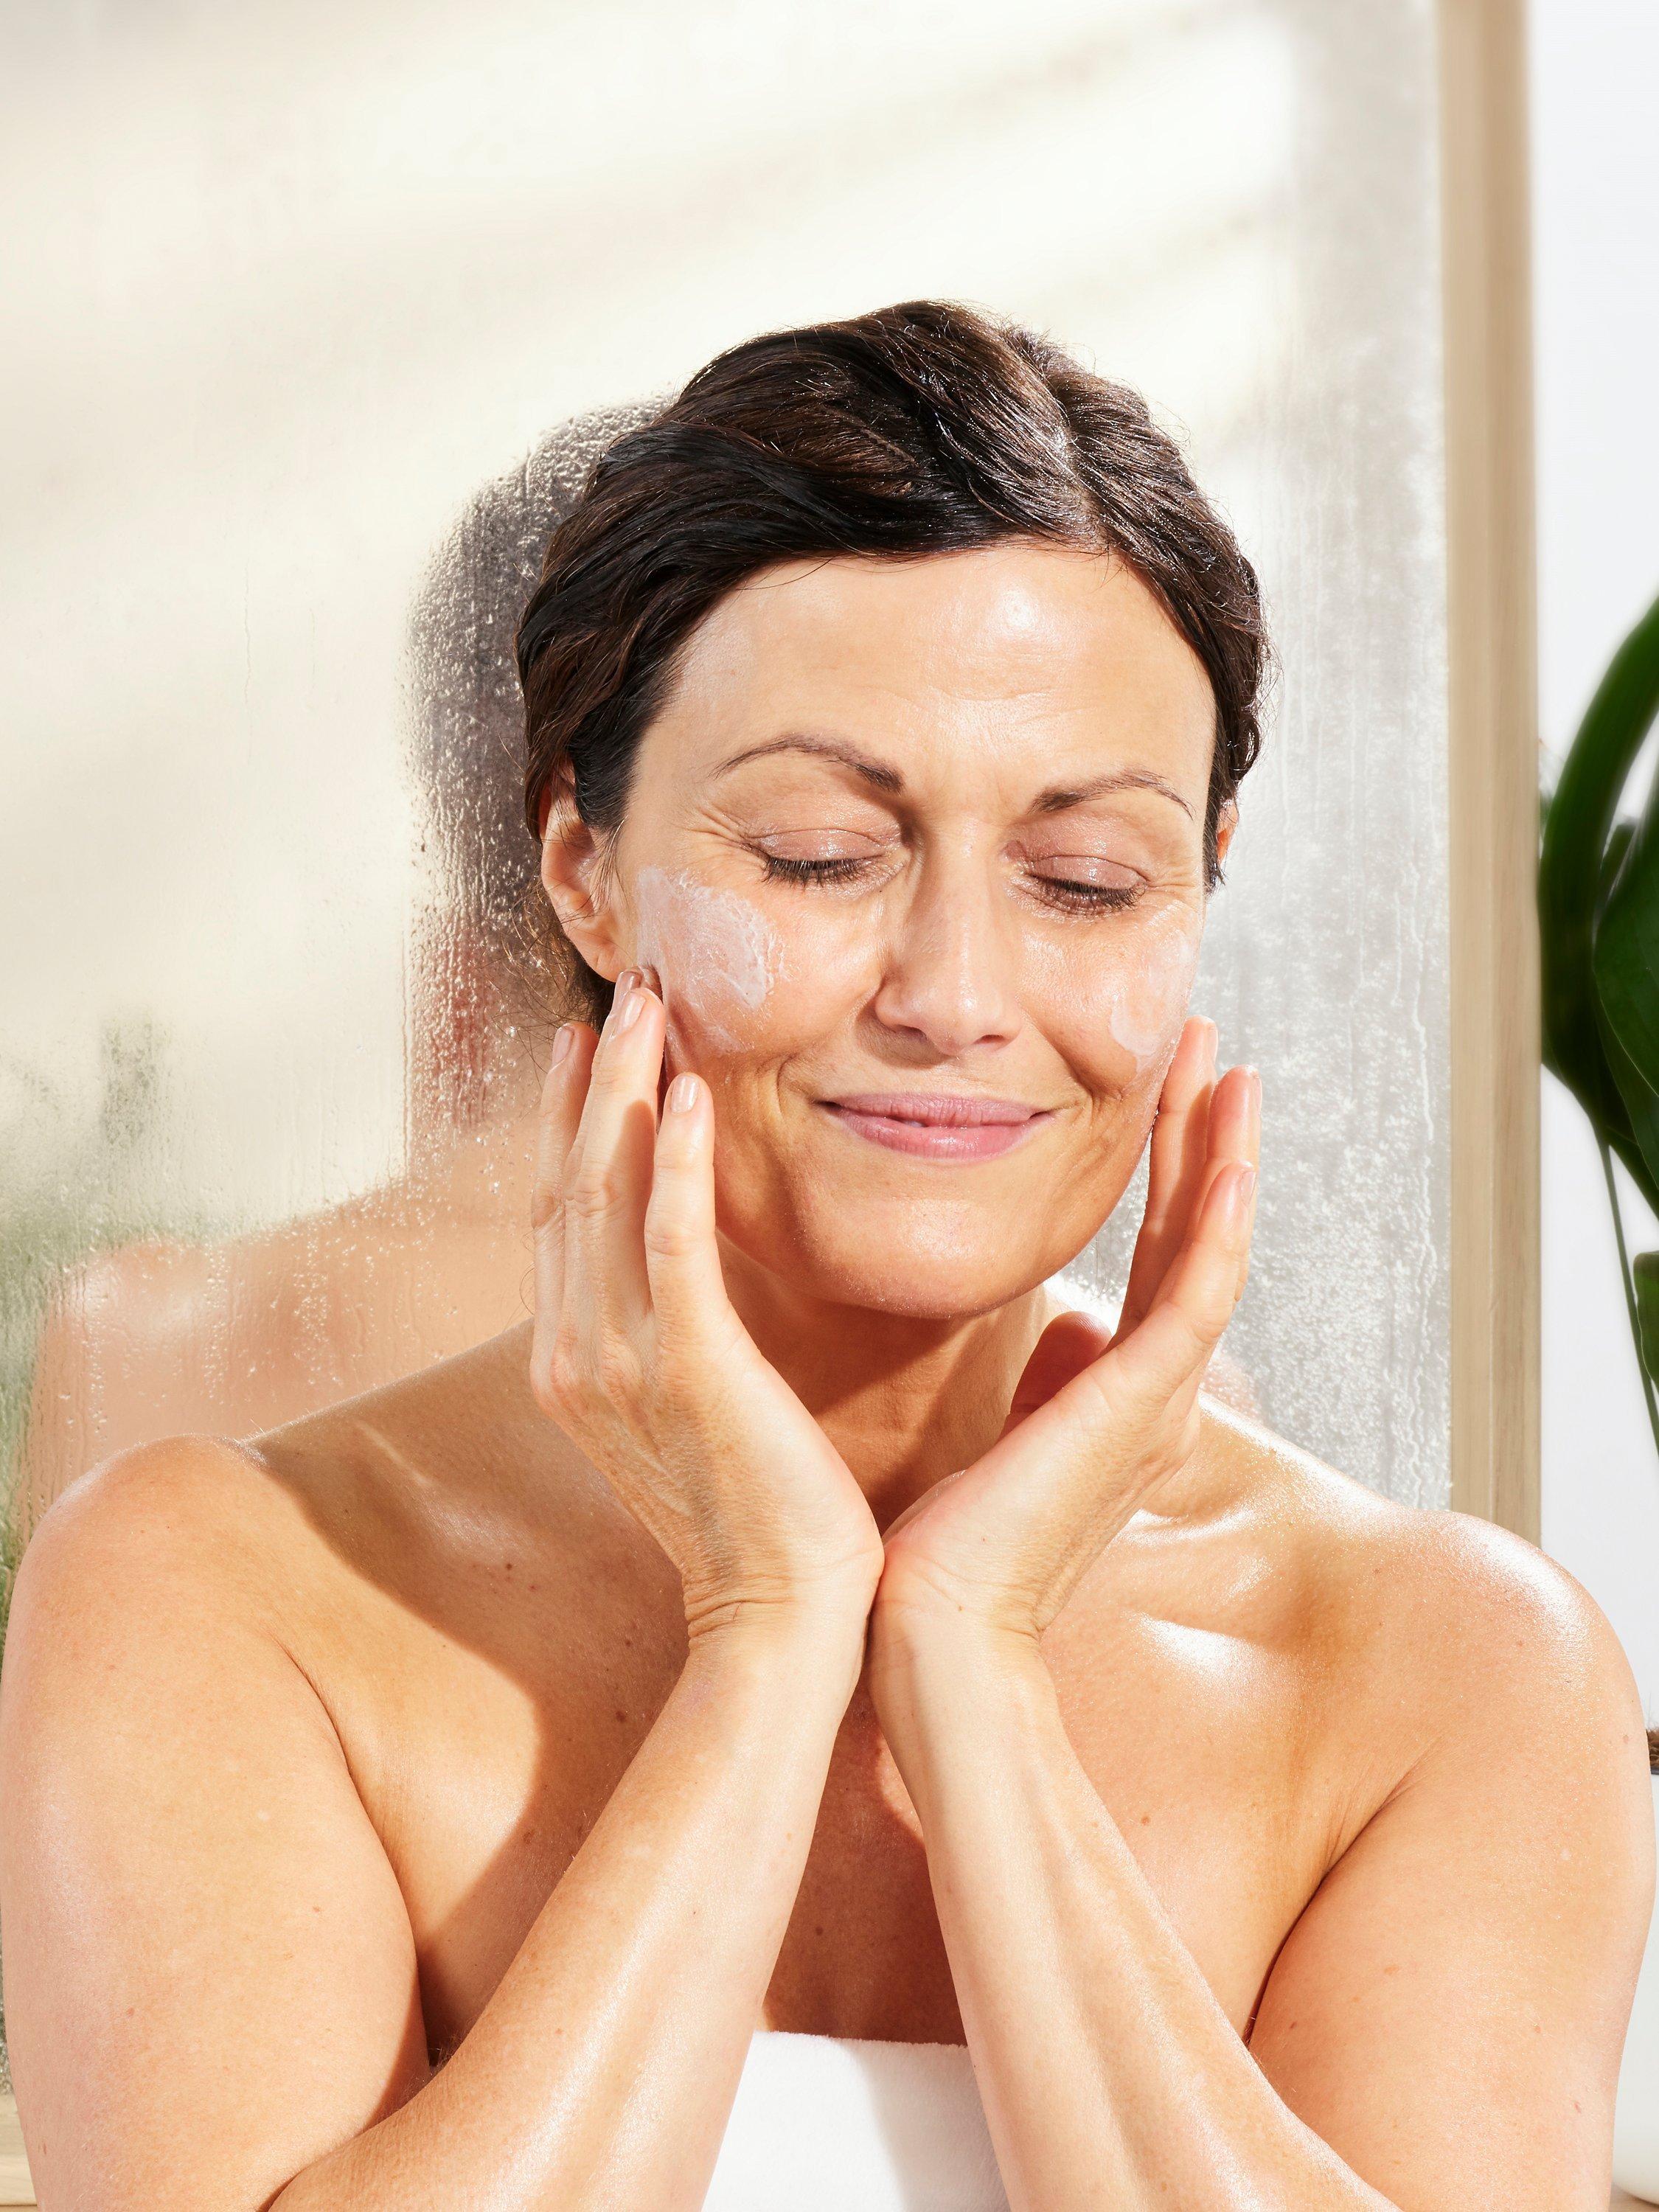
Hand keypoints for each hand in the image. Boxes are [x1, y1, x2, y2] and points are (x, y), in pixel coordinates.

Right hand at [529, 969, 884, 1640]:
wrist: (779, 1617)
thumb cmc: (755, 1513)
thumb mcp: (686, 1412)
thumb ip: (667, 1335)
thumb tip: (683, 1274)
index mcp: (571, 1363)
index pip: (558, 1215)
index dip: (568, 1121)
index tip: (589, 1044)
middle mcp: (573, 1355)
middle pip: (567, 1185)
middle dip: (591, 1081)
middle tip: (620, 990)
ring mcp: (620, 1363)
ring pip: (607, 1196)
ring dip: (628, 1092)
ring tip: (650, 1008)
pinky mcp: (689, 1370)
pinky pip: (673, 1245)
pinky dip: (678, 1163)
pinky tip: (695, 1094)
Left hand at [875, 1018, 1259, 1641]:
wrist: (936, 1623)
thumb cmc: (953, 1542)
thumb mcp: (1010, 1436)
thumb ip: (1055, 1379)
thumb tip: (1072, 1324)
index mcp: (1125, 1390)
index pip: (1164, 1252)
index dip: (1172, 1165)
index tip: (1167, 1086)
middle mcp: (1157, 1389)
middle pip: (1199, 1233)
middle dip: (1202, 1134)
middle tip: (1209, 1043)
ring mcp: (1157, 1400)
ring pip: (1212, 1250)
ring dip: (1223, 1155)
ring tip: (1228, 1068)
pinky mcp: (1140, 1411)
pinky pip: (1197, 1303)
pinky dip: (1220, 1233)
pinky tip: (1229, 1164)